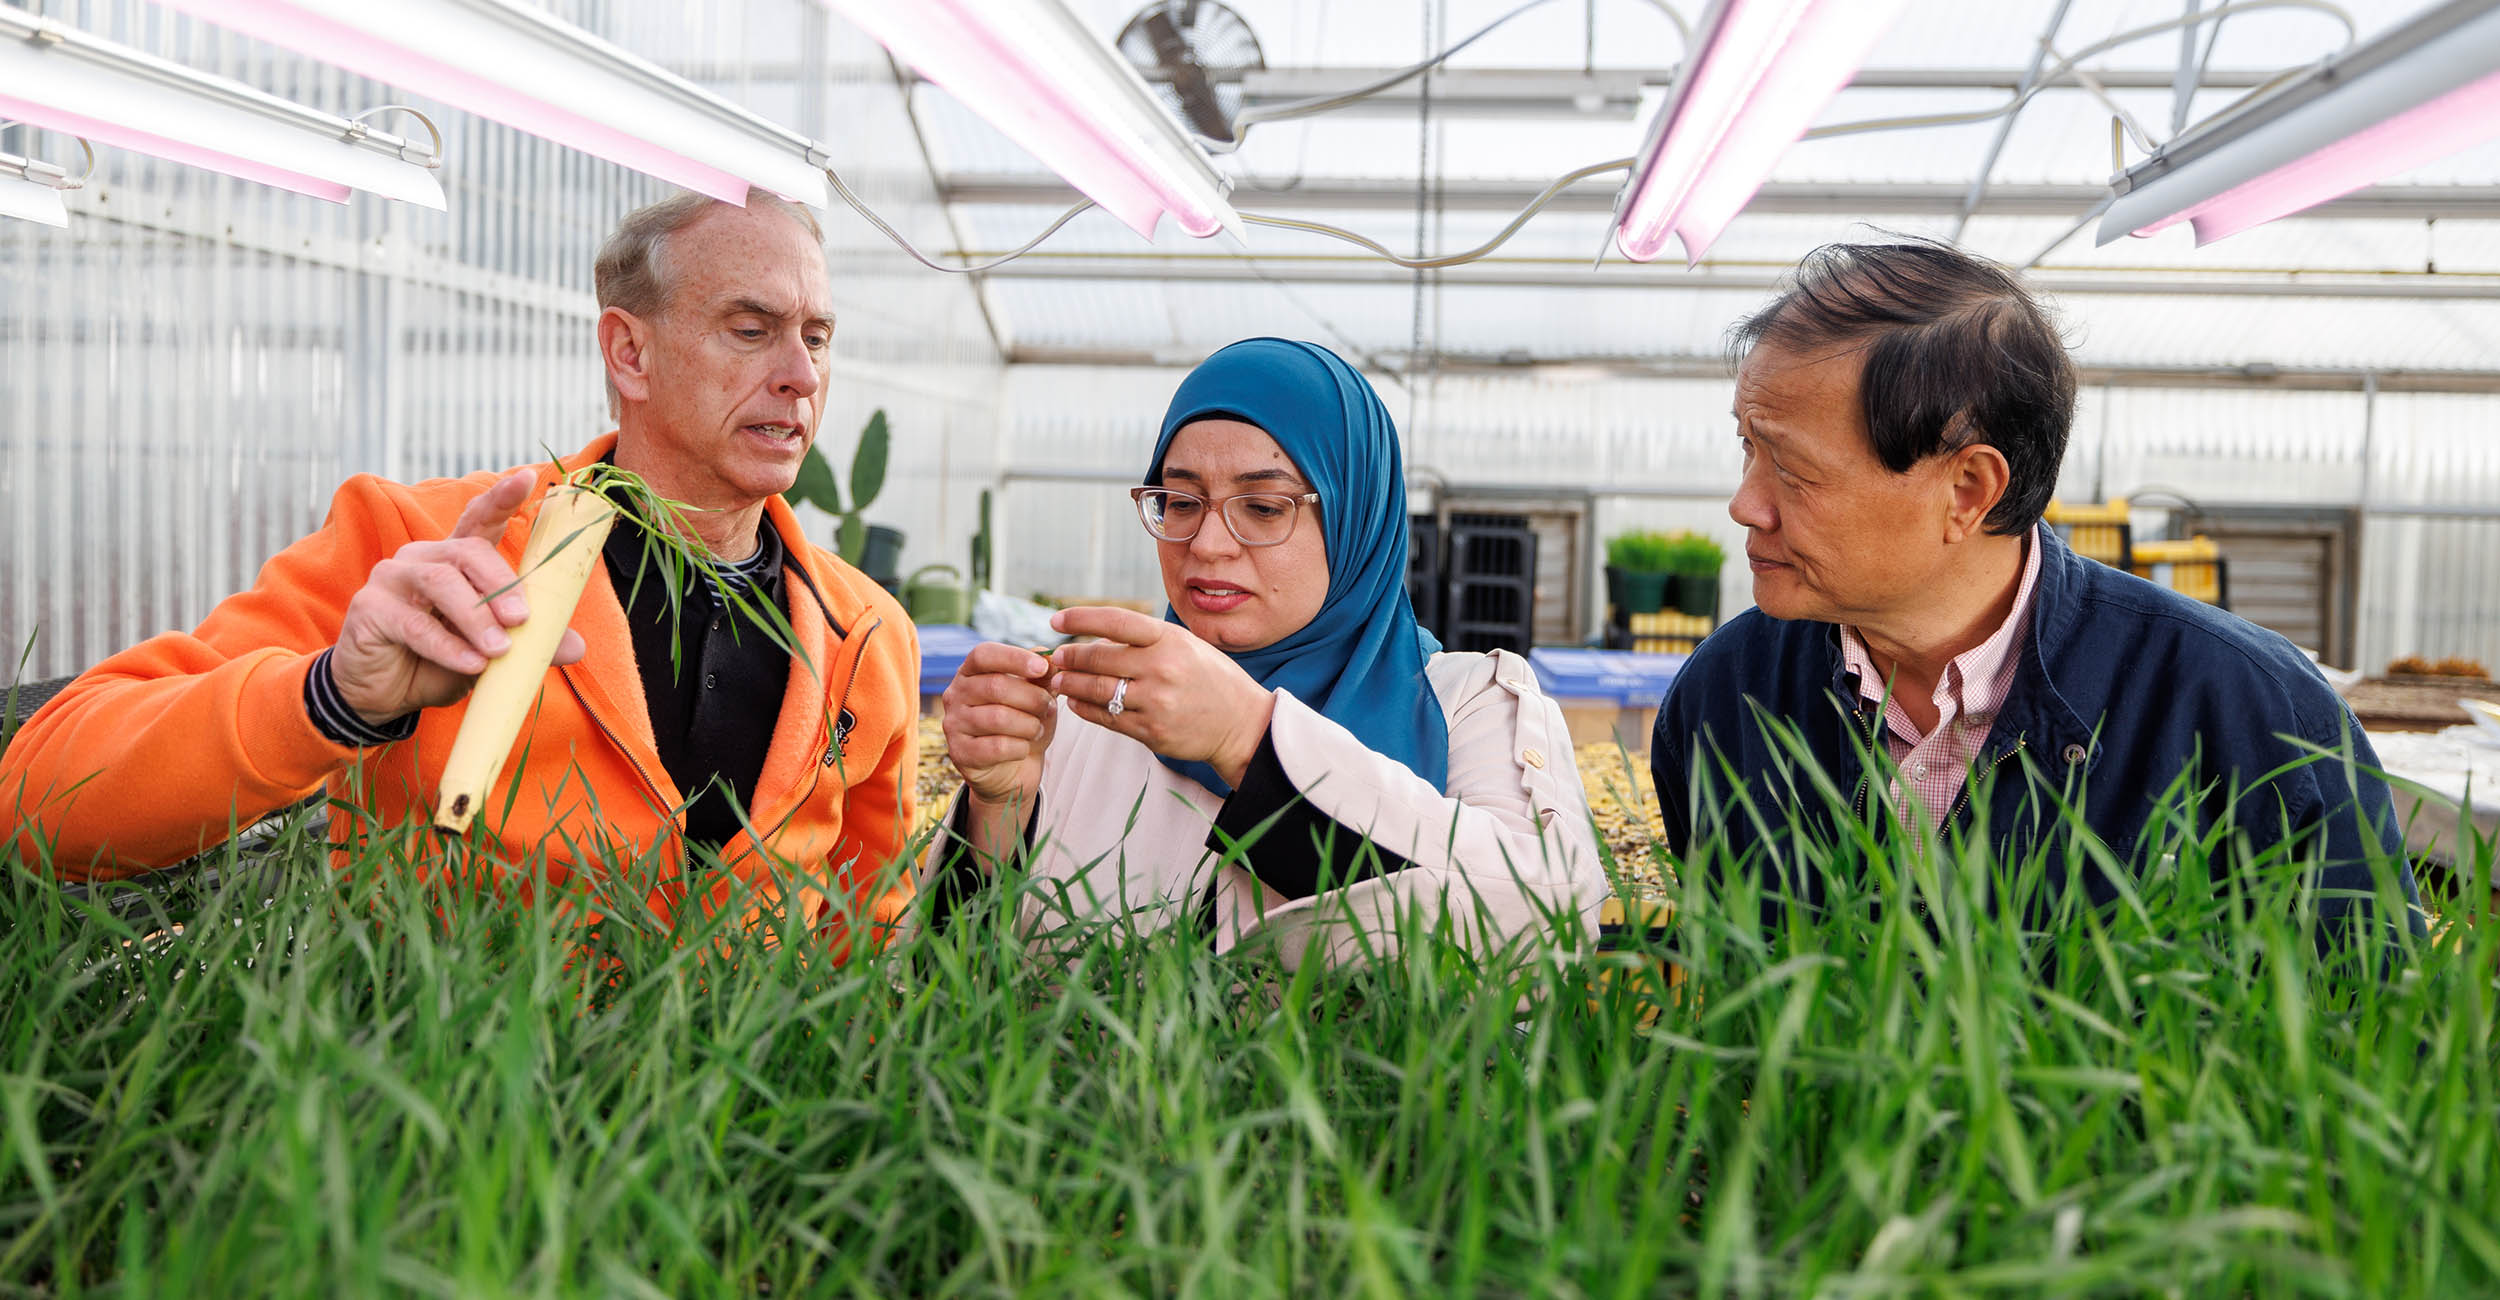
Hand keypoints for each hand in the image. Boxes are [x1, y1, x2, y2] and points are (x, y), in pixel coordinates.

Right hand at [331, 470, 588, 725]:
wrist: (385, 694)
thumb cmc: (440, 662)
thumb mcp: (491, 653)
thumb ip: (527, 644)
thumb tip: (577, 646)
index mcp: (454, 560)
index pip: (478, 520)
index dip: (500, 498)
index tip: (526, 478)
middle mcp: (422, 558)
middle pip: (467, 552)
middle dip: (500, 585)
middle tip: (522, 621)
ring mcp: (392, 578)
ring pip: (441, 583)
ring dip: (476, 617)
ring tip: (498, 650)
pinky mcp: (369, 607)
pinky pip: (415, 624)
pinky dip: (448, 646)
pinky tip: (471, 664)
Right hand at [940, 642, 1057, 809]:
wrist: (1012, 769)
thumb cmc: (1022, 723)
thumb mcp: (1036, 696)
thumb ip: (1042, 676)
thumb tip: (1050, 657)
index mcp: (970, 672)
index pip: (984, 654)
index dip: (1014, 658)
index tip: (1043, 668)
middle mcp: (955, 694)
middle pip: (995, 686)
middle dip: (1032, 697)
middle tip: (1049, 707)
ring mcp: (953, 724)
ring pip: (998, 718)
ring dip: (1029, 724)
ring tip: (1036, 729)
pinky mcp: (960, 753)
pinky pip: (997, 747)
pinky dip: (1020, 748)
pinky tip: (1023, 748)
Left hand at [1046, 606, 1274, 788]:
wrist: (1241, 723)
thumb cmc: (1209, 678)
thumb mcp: (1185, 646)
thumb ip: (1145, 641)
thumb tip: (1094, 641)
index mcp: (1169, 640)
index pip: (1115, 621)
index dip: (1080, 618)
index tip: (1055, 620)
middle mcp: (1162, 668)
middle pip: (1098, 659)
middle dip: (1070, 657)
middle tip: (1057, 657)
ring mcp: (1156, 702)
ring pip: (1097, 691)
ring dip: (1071, 685)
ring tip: (1059, 681)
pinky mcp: (1152, 731)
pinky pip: (1107, 718)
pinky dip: (1085, 709)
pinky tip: (1076, 702)